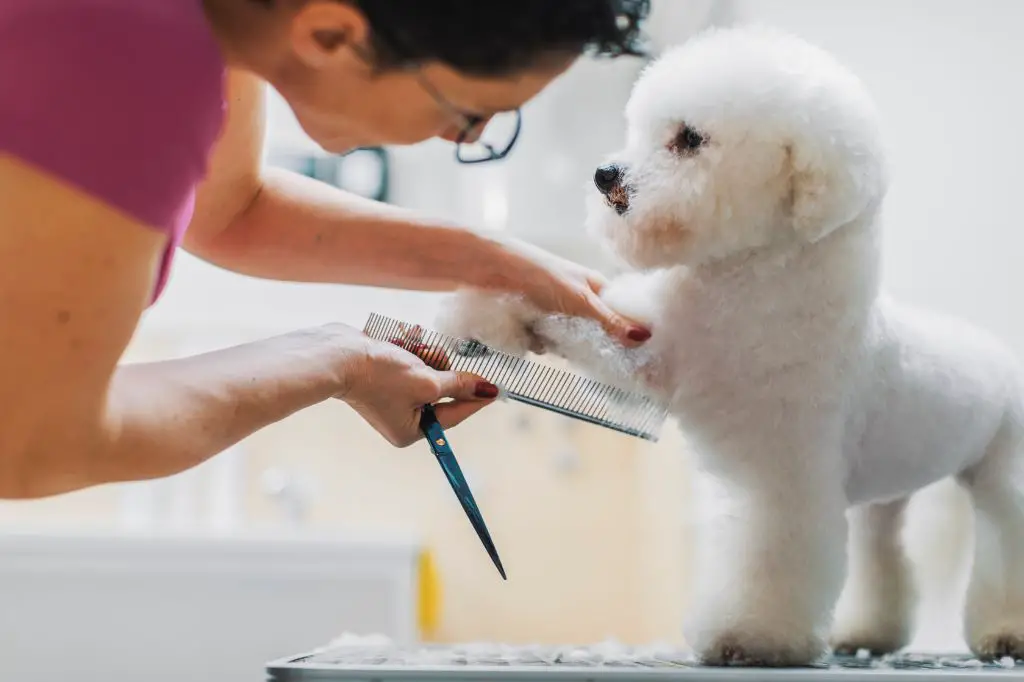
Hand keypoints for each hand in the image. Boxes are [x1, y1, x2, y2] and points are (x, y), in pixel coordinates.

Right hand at [337, 331, 498, 446]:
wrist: (339, 354)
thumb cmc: (380, 375)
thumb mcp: (427, 382)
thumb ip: (459, 385)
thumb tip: (488, 389)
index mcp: (410, 430)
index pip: (456, 414)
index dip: (476, 397)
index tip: (497, 387)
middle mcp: (401, 416)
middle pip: (441, 389)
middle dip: (438, 368)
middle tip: (430, 358)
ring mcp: (392, 394)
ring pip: (427, 369)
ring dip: (422, 354)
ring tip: (409, 348)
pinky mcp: (385, 373)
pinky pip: (410, 359)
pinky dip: (408, 348)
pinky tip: (401, 339)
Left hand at [499, 239, 650, 346]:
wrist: (490, 268)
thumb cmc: (539, 273)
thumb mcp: (580, 299)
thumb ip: (610, 321)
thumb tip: (645, 337)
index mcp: (598, 288)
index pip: (625, 315)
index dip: (633, 335)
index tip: (641, 358)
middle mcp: (580, 300)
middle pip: (599, 334)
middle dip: (595, 346)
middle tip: (593, 354)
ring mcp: (558, 312)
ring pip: (571, 342)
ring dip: (562, 346)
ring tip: (552, 337)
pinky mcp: (535, 323)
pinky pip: (546, 344)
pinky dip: (540, 344)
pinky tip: (533, 337)